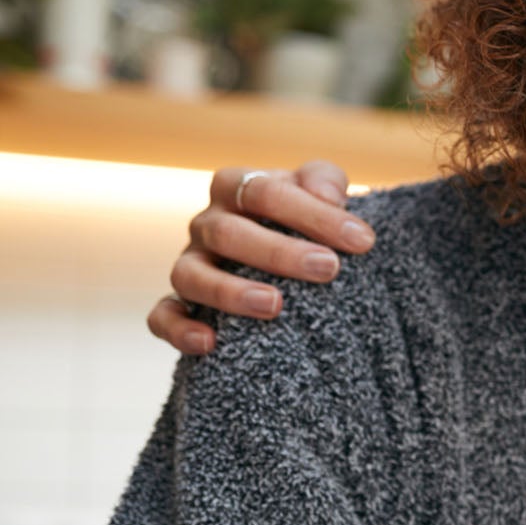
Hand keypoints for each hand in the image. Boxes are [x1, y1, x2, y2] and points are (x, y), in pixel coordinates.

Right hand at [148, 161, 376, 354]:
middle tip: (328, 269)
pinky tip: (210, 343)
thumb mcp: (322, 190)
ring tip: (275, 306)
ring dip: (230, 291)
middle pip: (228, 233)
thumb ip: (326, 181)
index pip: (265, 192)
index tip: (362, 241)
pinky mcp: (180, 303)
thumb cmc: (307, 218)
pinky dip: (179, 329)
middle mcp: (207, 224)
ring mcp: (190, 264)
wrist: (293, 252)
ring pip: (190, 275)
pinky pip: (163, 316)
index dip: (313, 214)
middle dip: (280, 252)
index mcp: (237, 188)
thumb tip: (330, 196)